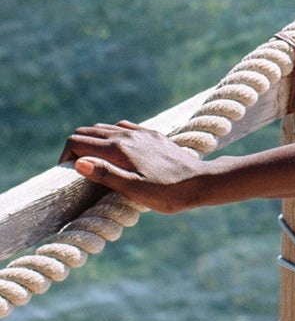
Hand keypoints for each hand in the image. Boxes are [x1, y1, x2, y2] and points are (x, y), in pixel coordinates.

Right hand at [60, 121, 207, 212]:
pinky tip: (118, 148)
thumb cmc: (170, 192)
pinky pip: (124, 127)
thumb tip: (79, 163)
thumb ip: (106, 175)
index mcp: (118, 149)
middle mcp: (127, 135)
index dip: (66, 155)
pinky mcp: (154, 135)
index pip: (78, 141)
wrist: (203, 181)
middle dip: (76, 146)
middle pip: (88, 131)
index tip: (68, 172)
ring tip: (95, 160)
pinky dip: (112, 135)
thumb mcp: (135, 190)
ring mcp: (141, 133)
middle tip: (77, 167)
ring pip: (105, 127)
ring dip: (93, 140)